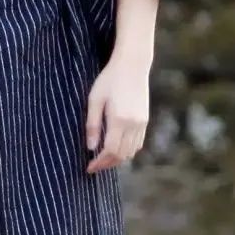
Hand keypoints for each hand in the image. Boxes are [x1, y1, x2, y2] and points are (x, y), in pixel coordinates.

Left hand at [85, 52, 149, 173]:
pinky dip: (127, 151)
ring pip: (131, 151)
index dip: (99, 162)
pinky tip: (115, 149)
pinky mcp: (145, 120)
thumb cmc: (109, 80)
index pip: (110, 150)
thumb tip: (90, 147)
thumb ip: (92, 124)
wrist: (133, 66)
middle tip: (93, 167)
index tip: (88, 168)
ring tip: (102, 160)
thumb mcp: (94, 100)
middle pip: (122, 155)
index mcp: (119, 119)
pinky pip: (138, 143)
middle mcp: (133, 124)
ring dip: (117, 159)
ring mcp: (142, 123)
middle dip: (107, 164)